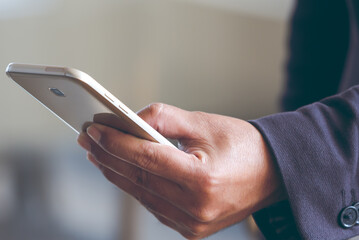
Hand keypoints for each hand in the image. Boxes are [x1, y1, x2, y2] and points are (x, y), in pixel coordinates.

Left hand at [77, 103, 284, 238]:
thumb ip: (164, 119)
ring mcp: (193, 224)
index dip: (117, 142)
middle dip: (108, 157)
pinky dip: (136, 187)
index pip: (147, 160)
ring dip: (117, 173)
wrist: (272, 173)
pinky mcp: (191, 229)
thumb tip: (130, 120)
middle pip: (139, 180)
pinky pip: (153, 206)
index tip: (94, 129)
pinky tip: (122, 172)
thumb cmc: (242, 145)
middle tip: (88, 139)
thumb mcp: (204, 123)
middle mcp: (197, 208)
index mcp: (204, 180)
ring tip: (98, 154)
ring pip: (142, 195)